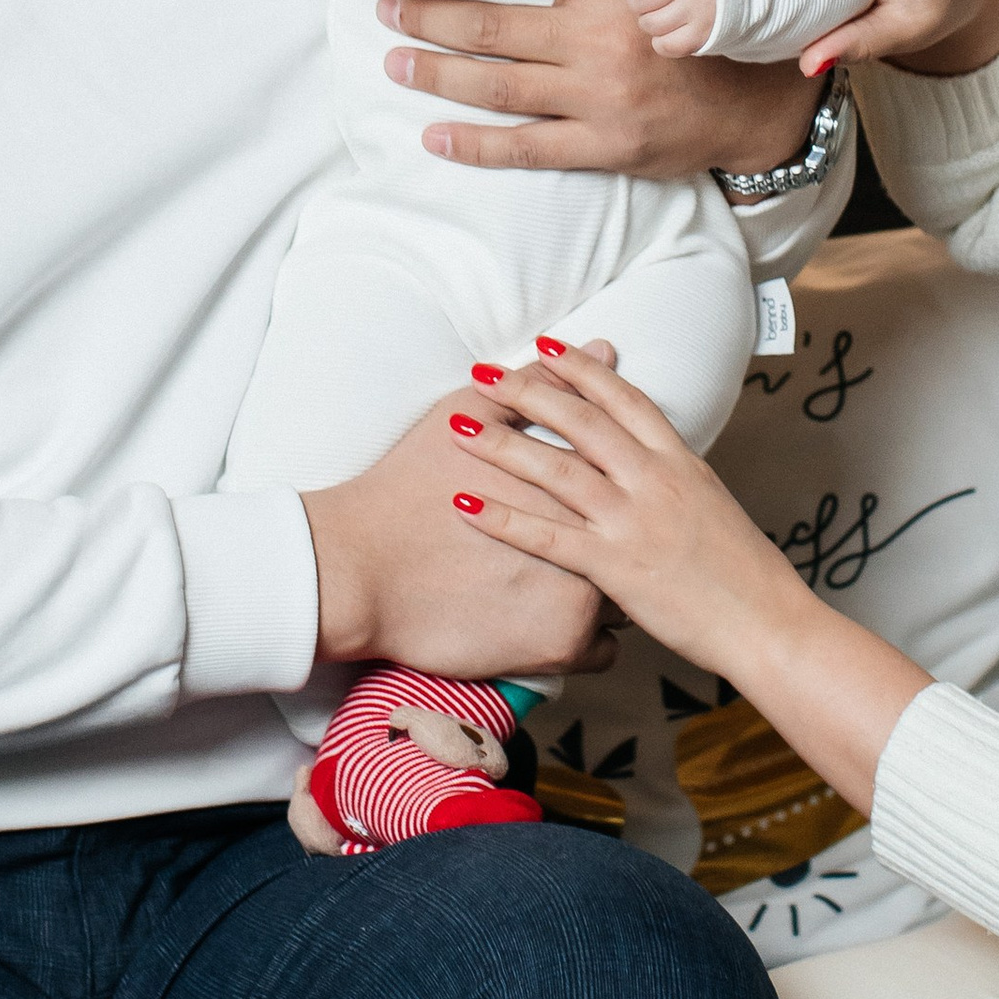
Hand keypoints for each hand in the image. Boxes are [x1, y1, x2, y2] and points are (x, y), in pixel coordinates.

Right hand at [302, 388, 615, 682]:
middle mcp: (593, 535)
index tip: (593, 499)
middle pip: (637, 542)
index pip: (625, 484)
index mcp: (577, 482)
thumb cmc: (407, 486)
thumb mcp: (468, 414)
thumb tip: (601, 347)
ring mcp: (584, 596)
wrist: (361, 569)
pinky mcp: (562, 647)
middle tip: (597, 545)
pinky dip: (584, 641)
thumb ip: (542, 384)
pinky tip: (558, 627)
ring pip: (627, 602)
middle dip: (622, 544)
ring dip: (608, 597)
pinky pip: (603, 651)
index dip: (611, 490)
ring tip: (575, 589)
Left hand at [381, 0, 817, 174]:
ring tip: (393, 62)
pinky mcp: (605, 145)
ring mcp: (600, 97)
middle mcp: (599, 39)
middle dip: (430, 17)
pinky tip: (433, 136)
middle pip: (493, 27)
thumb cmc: (703, 28)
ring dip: (436, 72)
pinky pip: (526, 147)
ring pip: (498, 85)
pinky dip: (474, 144)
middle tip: (384, 9)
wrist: (758, 102)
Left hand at [455, 348, 930, 816]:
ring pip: (557, 469)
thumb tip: (657, 464)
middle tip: (484, 370)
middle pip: (582, 420)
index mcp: (681, 462)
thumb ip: (677, 480)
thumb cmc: (747, 576)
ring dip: (503, 442)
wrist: (768, 623)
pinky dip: (503, 517)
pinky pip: (547, 536)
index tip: (547, 346)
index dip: (583, 368)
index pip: (625, 398)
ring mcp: (634, 521)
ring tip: (460, 422)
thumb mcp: (714, 508)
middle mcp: (655, 480)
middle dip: (528, 390)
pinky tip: (464, 504)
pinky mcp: (615, 566)